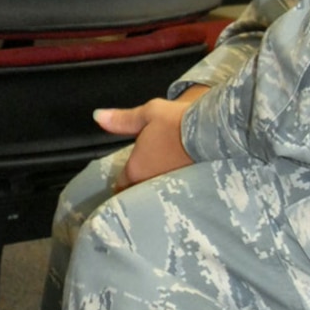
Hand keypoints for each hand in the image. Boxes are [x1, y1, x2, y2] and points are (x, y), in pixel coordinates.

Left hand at [93, 86, 209, 186]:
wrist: (211, 131)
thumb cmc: (176, 121)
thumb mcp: (147, 114)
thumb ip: (121, 120)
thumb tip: (97, 116)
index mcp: (136, 168)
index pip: (121, 186)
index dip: (119, 185)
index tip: (120, 185)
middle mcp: (150, 182)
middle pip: (138, 193)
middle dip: (136, 191)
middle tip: (137, 188)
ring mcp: (169, 187)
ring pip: (155, 195)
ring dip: (154, 192)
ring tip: (157, 189)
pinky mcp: (189, 188)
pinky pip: (174, 195)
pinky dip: (173, 192)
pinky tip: (179, 188)